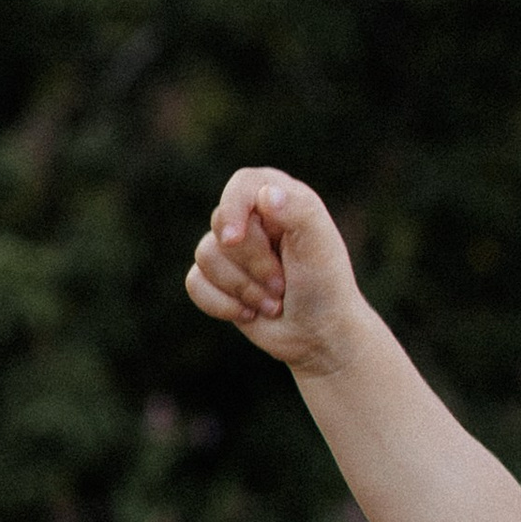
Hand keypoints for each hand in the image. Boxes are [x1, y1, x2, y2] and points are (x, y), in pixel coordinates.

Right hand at [183, 166, 364, 372]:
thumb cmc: (325, 286)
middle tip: (283, 284)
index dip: (233, 209)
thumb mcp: (320, 244)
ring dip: (244, 289)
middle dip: (254, 265)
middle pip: (221, 227)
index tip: (234, 238)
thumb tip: (266, 195)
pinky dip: (223, 305)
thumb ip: (298, 210)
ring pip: (206, 257)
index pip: (242, 185)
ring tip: (274, 302)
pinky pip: (195, 283)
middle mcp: (251, 218)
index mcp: (278, 197)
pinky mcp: (216, 279)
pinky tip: (250, 313)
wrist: (320, 336)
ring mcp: (231, 250)